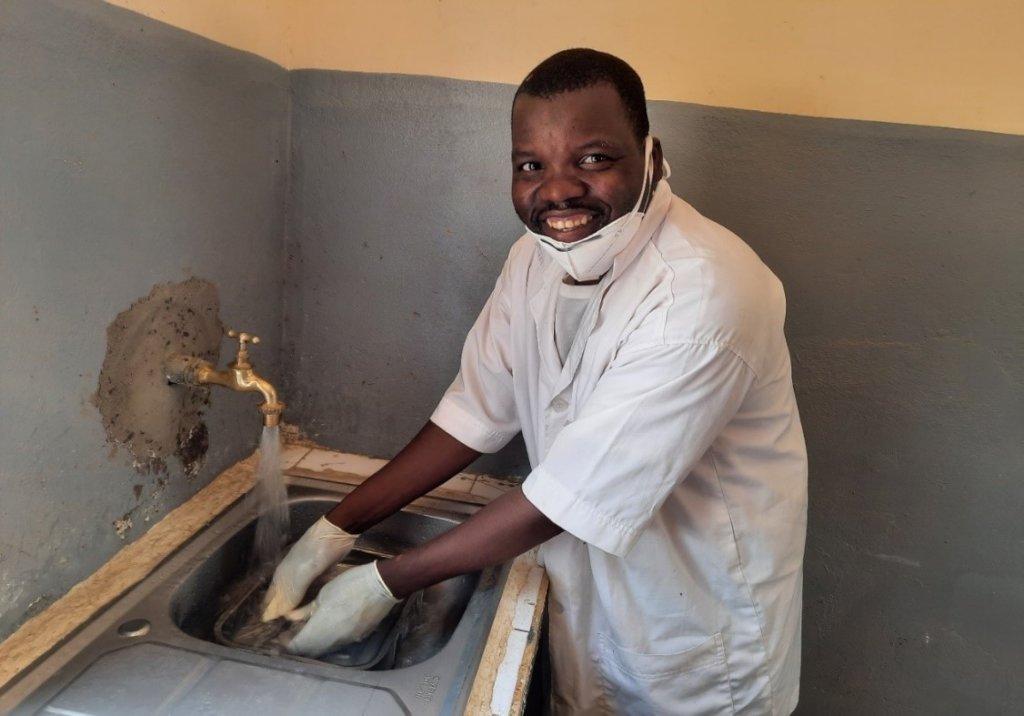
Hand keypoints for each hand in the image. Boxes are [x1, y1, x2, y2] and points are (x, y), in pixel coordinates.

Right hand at [261, 516, 356, 621]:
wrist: (336, 533)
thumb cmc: (315, 552)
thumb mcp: (300, 574)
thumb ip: (289, 595)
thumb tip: (271, 616)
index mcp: (281, 576)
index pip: (271, 599)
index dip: (271, 613)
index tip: (273, 630)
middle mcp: (290, 577)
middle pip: (284, 600)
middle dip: (285, 614)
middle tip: (288, 632)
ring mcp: (305, 576)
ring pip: (298, 598)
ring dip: (298, 610)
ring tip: (301, 626)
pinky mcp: (319, 575)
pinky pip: (311, 593)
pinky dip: (310, 603)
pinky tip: (313, 611)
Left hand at [285, 561, 400, 657]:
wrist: (382, 585)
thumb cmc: (350, 584)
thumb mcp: (324, 593)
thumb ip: (306, 609)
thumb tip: (289, 617)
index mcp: (321, 628)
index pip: (297, 647)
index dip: (287, 645)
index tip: (281, 638)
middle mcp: (332, 641)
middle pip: (310, 652)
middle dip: (299, 646)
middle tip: (292, 635)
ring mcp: (347, 641)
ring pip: (324, 649)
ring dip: (313, 644)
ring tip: (307, 631)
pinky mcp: (358, 638)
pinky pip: (337, 644)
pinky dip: (327, 641)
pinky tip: (326, 629)